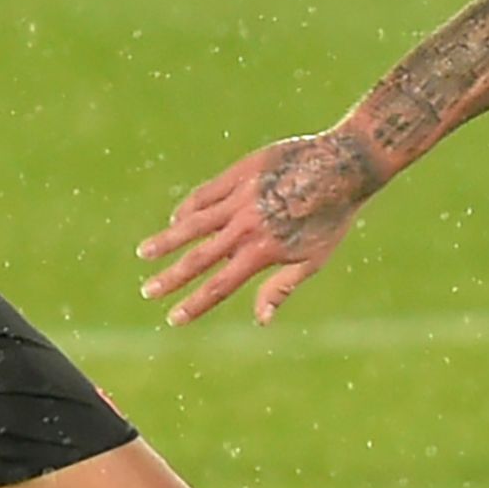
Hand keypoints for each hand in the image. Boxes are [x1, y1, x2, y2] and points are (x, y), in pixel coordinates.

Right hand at [136, 131, 383, 325]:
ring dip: (166, 240)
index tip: (173, 318)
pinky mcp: (239, 173)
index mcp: (263, 252)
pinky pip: (205, 194)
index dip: (194, 305)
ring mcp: (240, 198)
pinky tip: (176, 220)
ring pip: (193, 223)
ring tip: (144, 252)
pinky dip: (188, 209)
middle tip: (148, 291)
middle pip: (198, 258)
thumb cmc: (332, 218)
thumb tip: (260, 321)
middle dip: (170, 278)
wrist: (344, 166)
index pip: (219, 285)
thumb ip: (281, 287)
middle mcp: (246, 226)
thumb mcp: (314, 259)